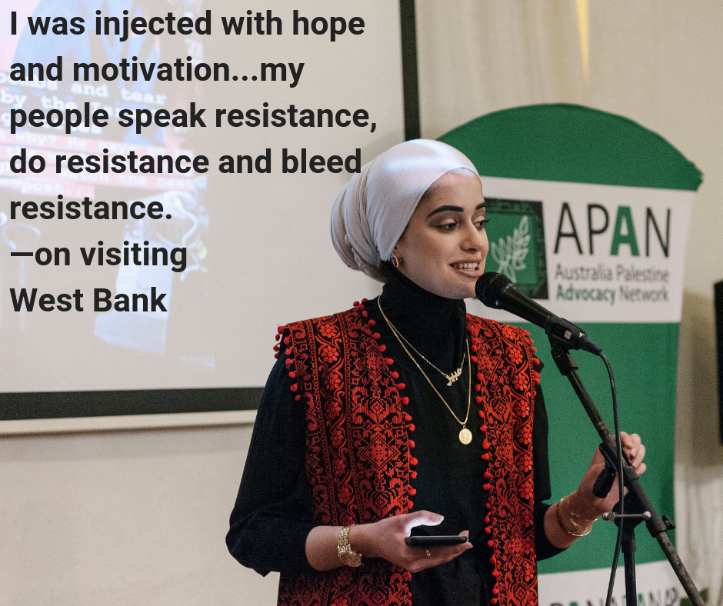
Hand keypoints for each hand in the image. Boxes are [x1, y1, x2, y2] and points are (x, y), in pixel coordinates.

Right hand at [354, 511, 471, 572]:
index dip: (454, 546)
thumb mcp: (402, 520)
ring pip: (437, 560)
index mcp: (411, 555)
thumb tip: (441, 518)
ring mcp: (414, 566)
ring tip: (462, 541)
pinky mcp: (413, 564)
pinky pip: (432, 560)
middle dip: (456, 548)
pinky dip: (442, 553)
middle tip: (468, 538)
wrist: (369, 541)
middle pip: (440, 558)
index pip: (439, 552)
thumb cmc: (384, 530)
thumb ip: (422, 517)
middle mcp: (414, 565)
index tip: (467, 538)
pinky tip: (449, 546)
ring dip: (450, 551)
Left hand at [571, 431, 646, 519]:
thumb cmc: (591, 485)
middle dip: (636, 447)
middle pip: (633, 441)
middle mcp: (617, 454)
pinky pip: (642, 466)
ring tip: (634, 466)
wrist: (595, 502)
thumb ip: (610, 464)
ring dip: (640, 457)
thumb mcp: (598, 472)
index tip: (629, 447)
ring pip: (639, 452)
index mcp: (606, 450)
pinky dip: (641, 468)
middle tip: (633, 457)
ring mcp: (625, 463)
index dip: (626, 438)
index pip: (619, 437)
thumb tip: (624, 456)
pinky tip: (635, 474)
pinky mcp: (630, 473)